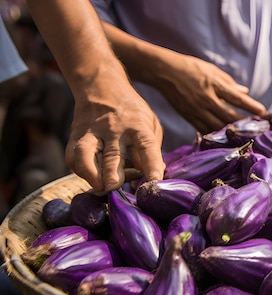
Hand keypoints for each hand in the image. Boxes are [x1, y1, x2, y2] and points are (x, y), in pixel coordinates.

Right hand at [65, 76, 164, 192]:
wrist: (101, 86)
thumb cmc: (132, 112)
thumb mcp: (150, 125)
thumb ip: (152, 151)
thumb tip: (152, 178)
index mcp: (138, 125)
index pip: (146, 146)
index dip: (152, 165)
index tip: (155, 181)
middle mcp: (114, 129)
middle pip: (112, 154)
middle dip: (112, 174)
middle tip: (114, 188)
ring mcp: (92, 132)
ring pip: (85, 155)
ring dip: (91, 175)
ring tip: (101, 187)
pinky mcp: (75, 136)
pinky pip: (72, 158)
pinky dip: (81, 172)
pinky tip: (94, 177)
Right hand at [154, 53, 266, 132]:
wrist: (165, 72)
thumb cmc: (192, 68)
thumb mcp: (213, 70)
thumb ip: (230, 83)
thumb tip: (246, 92)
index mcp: (215, 85)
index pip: (238, 99)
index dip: (252, 107)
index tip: (264, 113)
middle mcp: (207, 99)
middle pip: (230, 117)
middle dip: (245, 125)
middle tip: (259, 131)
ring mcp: (197, 110)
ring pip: (218, 127)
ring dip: (232, 133)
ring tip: (245, 138)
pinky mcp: (189, 117)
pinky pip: (206, 130)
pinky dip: (217, 135)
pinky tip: (226, 139)